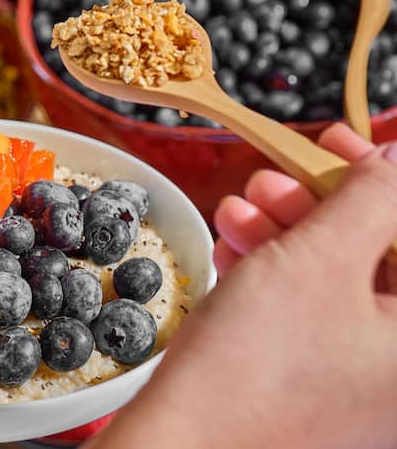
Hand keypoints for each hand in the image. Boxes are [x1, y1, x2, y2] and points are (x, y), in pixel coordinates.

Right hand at [86, 124, 396, 448]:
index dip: (383, 179)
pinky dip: (275, 277)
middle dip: (320, 205)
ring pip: (339, 282)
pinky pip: (311, 315)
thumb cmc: (257, 366)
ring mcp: (363, 383)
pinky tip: (234, 251)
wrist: (184, 446)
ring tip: (236, 212)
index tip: (338, 144)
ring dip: (287, 235)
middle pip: (379, 256)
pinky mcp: (319, 387)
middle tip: (273, 175)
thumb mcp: (318, 259)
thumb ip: (374, 197)